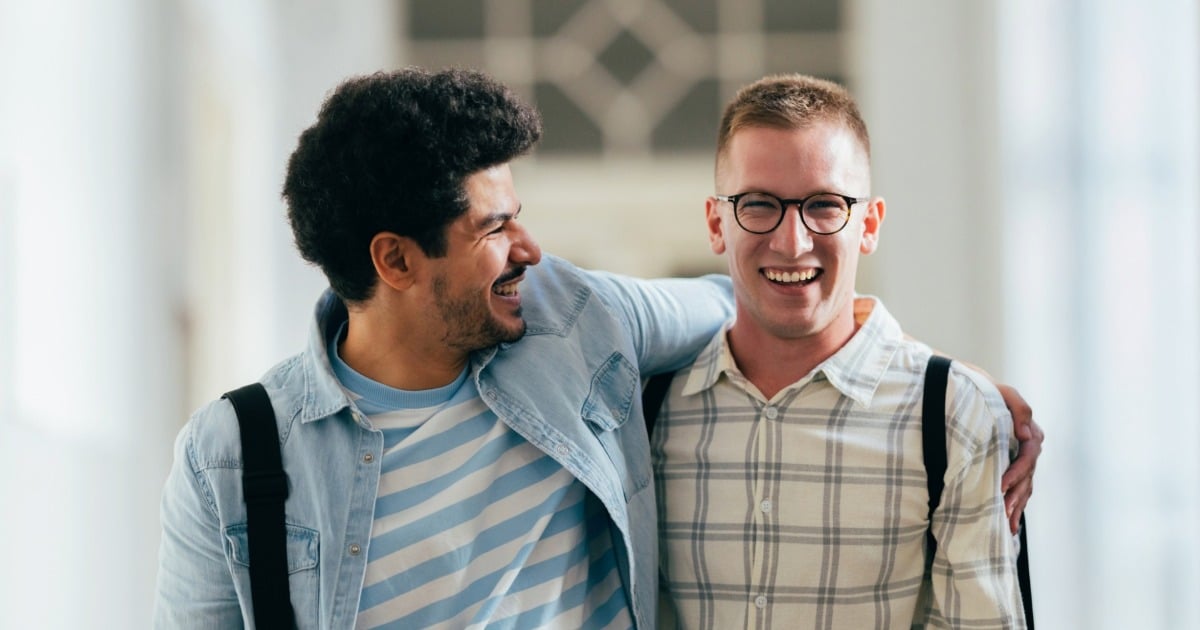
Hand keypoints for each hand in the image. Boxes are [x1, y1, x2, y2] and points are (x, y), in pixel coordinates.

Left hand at [996, 384, 1043, 533]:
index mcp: (1031, 433)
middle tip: (1003, 510)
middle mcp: (1031, 449)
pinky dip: (1016, 506)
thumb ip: (1019, 408)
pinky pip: (1020, 490)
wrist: (980, 393)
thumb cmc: (991, 392)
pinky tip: (1010, 523)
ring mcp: (1024, 460)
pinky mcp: (1015, 468)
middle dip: (1016, 495)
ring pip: (1025, 487)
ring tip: (1008, 525)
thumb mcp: (1005, 393)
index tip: (1000, 485)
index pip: (1028, 457)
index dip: (1016, 472)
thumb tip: (1026, 434)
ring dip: (1017, 506)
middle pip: (1028, 477)